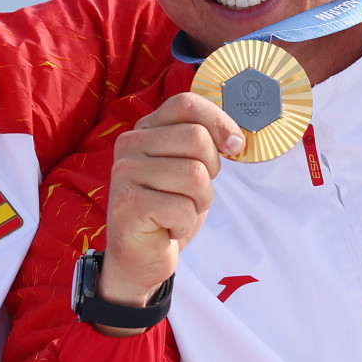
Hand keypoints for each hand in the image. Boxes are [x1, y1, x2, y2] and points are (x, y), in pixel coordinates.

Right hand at [98, 93, 245, 332]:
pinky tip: (167, 229)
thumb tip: (236, 140)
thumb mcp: (191, 168)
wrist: (141, 257)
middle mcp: (130, 145)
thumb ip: (205, 143)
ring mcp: (125, 173)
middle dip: (210, 173)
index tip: (234, 147)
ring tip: (179, 212)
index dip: (219, 122)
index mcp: (145, 130)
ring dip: (199, 202)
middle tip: (193, 194)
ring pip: (194, 175)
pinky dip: (184, 224)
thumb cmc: (168, 210)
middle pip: (196, 138)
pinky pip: (182, 207)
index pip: (186, 104)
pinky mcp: (128, 204)